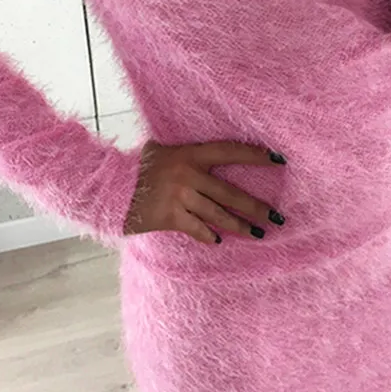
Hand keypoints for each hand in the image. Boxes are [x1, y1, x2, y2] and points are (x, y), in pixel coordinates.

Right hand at [123, 140, 286, 243]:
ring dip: (241, 226)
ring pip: (219, 215)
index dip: (255, 155)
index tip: (278, 160)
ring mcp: (181, 197)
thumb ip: (186, 153)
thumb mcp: (162, 150)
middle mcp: (189, 175)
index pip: (230, 151)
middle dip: (256, 207)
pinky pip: (198, 229)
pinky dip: (210, 236)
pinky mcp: (171, 217)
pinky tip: (220, 241)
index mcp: (190, 154)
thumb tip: (210, 154)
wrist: (112, 188)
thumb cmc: (138, 167)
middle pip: (231, 193)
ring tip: (259, 233)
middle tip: (277, 216)